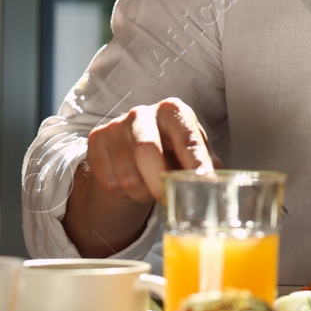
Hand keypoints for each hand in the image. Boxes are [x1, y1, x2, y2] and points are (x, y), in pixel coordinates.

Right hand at [80, 97, 217, 204]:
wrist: (133, 146)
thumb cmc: (171, 149)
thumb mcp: (192, 151)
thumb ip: (205, 164)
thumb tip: (214, 183)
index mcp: (173, 111)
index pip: (186, 138)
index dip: (196, 163)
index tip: (203, 182)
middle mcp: (142, 113)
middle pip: (146, 151)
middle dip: (159, 182)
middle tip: (168, 199)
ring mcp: (116, 125)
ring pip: (127, 174)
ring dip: (142, 193)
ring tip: (150, 190)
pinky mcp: (96, 140)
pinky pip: (109, 181)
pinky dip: (123, 193)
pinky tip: (131, 185)